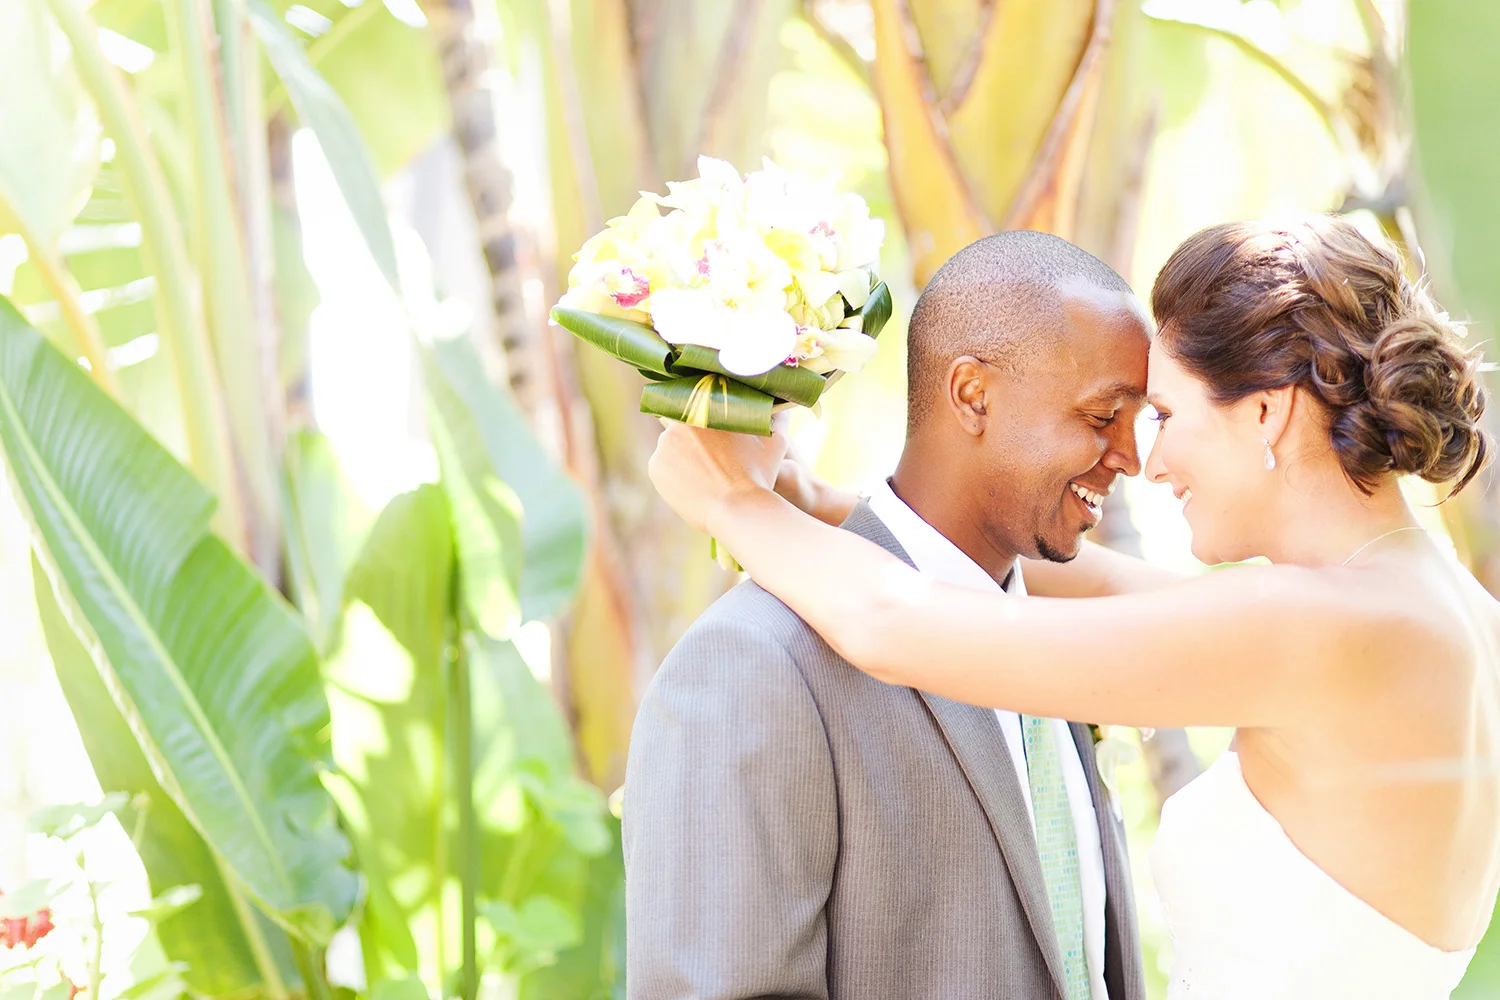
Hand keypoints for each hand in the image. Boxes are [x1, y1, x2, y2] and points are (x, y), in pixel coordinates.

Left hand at [648, 418, 790, 534]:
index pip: (698, 403)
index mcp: (707, 408)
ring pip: (671, 446)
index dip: (704, 416)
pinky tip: (693, 484)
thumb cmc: (759, 476)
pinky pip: (662, 466)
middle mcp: (681, 421)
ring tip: (702, 474)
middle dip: (692, 436)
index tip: (712, 430)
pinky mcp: (655, 466)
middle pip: (682, 423)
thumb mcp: (775, 442)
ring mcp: (664, 444)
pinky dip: (673, 473)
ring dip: (681, 454)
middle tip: (709, 456)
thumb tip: (782, 407)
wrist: (738, 510)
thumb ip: (777, 420)